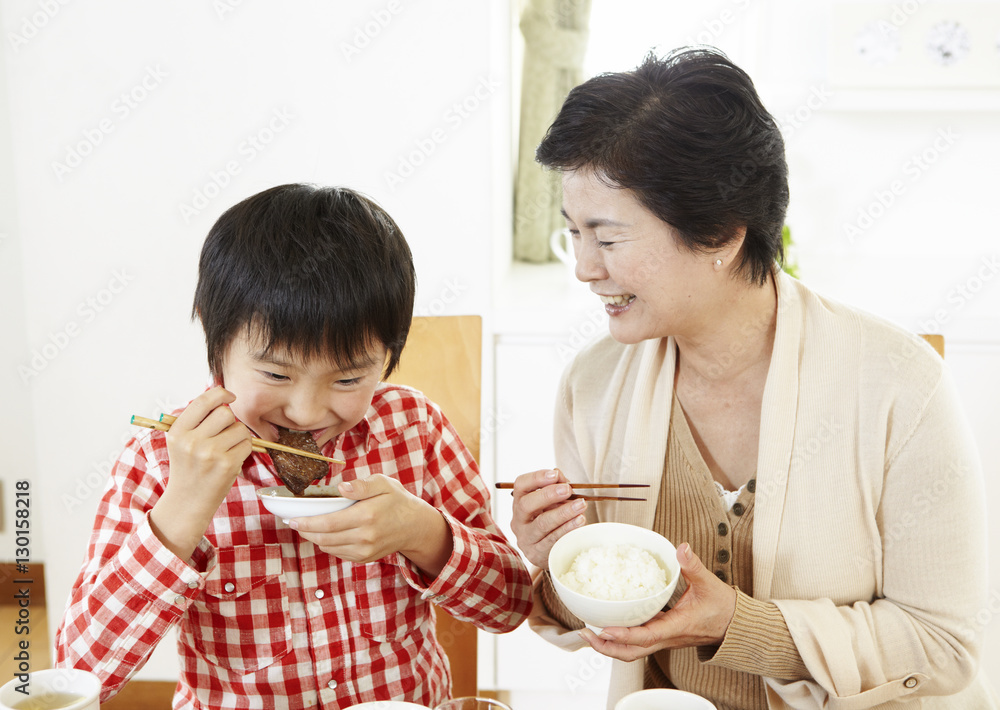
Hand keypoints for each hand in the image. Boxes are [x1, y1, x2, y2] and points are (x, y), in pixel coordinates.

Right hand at [151, 387, 252, 558]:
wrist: (187, 502)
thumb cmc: (188, 468)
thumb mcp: (181, 441)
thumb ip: (197, 419)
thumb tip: (222, 394)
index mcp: (178, 431)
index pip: (203, 401)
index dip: (220, 393)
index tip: (229, 396)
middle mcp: (192, 441)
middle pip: (226, 413)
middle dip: (230, 420)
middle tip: (224, 433)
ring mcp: (210, 453)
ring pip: (240, 428)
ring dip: (239, 436)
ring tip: (226, 448)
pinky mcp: (227, 464)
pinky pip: (247, 444)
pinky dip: (244, 449)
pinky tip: (231, 458)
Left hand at [291, 475, 453, 577]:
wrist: (415, 526)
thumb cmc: (397, 501)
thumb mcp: (384, 483)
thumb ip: (362, 485)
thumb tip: (341, 488)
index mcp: (367, 516)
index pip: (328, 523)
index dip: (307, 523)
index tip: (292, 519)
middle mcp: (364, 537)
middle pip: (324, 538)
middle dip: (305, 531)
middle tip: (293, 522)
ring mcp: (364, 551)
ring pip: (328, 548)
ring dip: (314, 538)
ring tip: (307, 527)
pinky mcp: (364, 558)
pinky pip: (338, 553)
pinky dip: (327, 544)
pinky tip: (325, 534)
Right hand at [510, 469, 586, 568]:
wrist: (551, 552)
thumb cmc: (552, 522)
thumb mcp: (553, 503)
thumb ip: (556, 487)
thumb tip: (559, 474)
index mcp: (519, 503)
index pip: (520, 485)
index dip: (536, 478)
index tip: (554, 474)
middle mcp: (518, 520)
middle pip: (526, 505)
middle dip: (548, 495)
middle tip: (568, 489)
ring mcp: (525, 538)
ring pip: (542, 524)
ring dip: (563, 512)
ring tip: (581, 505)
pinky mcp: (536, 553)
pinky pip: (553, 539)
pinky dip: (568, 528)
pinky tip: (580, 521)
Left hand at [577, 543, 736, 660]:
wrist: (734, 625)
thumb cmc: (723, 608)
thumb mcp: (709, 584)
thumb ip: (693, 566)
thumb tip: (682, 549)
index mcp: (677, 627)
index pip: (647, 636)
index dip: (625, 635)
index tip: (605, 630)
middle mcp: (667, 637)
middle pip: (632, 652)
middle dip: (607, 647)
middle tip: (586, 633)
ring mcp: (663, 638)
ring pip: (633, 650)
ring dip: (610, 645)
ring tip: (590, 632)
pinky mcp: (662, 634)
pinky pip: (638, 641)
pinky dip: (620, 637)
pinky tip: (609, 624)